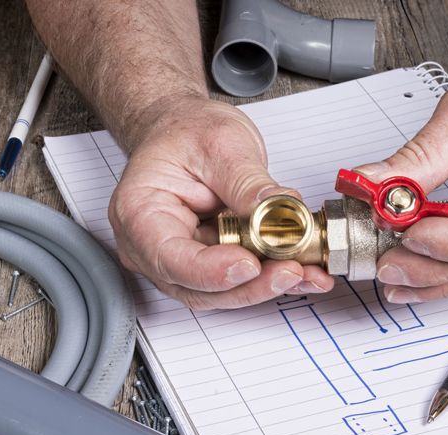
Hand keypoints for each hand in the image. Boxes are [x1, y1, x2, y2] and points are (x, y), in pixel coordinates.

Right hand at [108, 95, 333, 308]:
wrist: (186, 130)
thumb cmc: (186, 132)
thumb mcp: (221, 142)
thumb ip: (247, 181)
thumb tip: (278, 209)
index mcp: (140, 211)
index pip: (169, 257)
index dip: (211, 271)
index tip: (249, 264)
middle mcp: (152, 246)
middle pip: (197, 286)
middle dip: (250, 285)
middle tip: (292, 271)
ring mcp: (180, 259)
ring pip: (222, 291)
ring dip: (267, 286)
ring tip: (308, 272)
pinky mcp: (209, 264)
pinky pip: (240, 279)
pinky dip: (272, 277)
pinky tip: (305, 271)